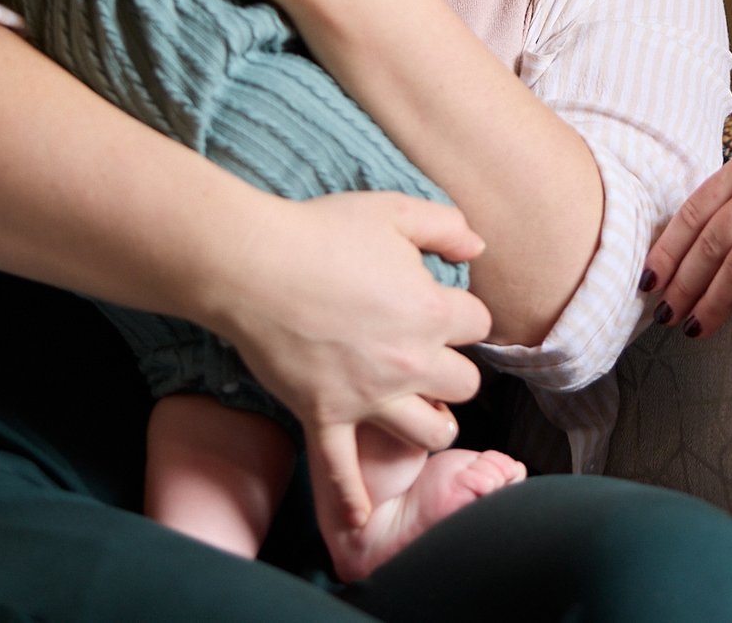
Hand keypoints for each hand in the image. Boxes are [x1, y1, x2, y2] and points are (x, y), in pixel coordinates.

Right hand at [213, 191, 492, 529]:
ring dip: (430, 423)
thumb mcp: (395, 211)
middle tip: (430, 357)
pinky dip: (351, 498)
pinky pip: (342, 470)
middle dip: (453, 370)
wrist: (251, 265)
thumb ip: (447, 225)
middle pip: (465, 386)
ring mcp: (367, 397)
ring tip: (420, 410)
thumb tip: (478, 245)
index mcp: (432, 313)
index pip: (479, 326)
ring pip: (428, 432)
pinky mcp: (325, 416)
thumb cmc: (322, 232)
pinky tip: (362, 519)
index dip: (462, 313)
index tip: (441, 305)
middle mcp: (409, 363)